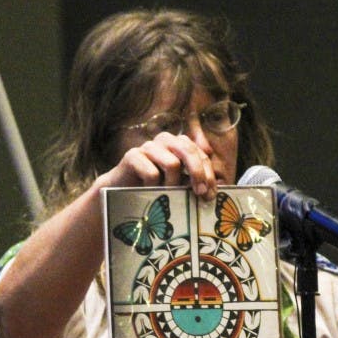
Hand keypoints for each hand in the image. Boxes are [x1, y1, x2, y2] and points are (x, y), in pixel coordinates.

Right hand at [102, 131, 216, 200]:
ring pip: (172, 163)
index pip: (200, 153)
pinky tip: (150, 194)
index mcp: (179, 143)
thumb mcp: (178, 183)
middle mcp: (165, 140)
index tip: (210, 194)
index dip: (208, 173)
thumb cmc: (154, 188)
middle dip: (198, 174)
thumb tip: (216, 188)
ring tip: (170, 197)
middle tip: (200, 194)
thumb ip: (194, 180)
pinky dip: (154, 188)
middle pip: (189, 151)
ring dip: (173, 185)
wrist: (121, 191)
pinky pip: (151, 173)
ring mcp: (148, 146)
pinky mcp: (132, 156)